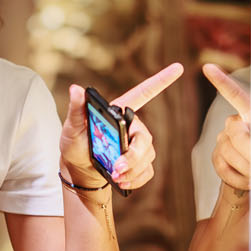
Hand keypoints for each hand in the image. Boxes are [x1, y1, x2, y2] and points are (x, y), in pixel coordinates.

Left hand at [60, 63, 183, 192]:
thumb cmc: (75, 144)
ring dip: (132, 169)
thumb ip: (77, 110)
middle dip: (133, 155)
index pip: (143, 93)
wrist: (79, 170)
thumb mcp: (72, 127)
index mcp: (120, 113)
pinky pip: (147, 172)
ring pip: (147, 156)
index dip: (161, 80)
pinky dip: (136, 179)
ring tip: (115, 176)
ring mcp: (138, 146)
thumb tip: (75, 89)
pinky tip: (123, 183)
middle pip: (145, 138)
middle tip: (117, 167)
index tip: (178, 68)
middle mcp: (133, 127)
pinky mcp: (140, 164)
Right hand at [202, 63, 250, 193]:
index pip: (234, 95)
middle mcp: (233, 125)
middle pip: (236, 135)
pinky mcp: (217, 159)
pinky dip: (240, 178)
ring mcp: (222, 142)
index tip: (208, 68)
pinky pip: (224, 169)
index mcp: (249, 114)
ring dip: (249, 169)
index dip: (221, 81)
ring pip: (230, 154)